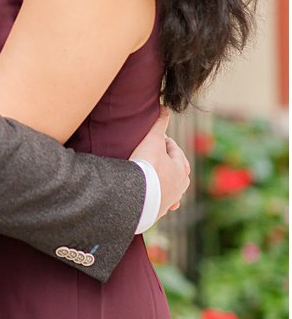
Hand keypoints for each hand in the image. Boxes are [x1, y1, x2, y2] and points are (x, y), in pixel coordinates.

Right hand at [129, 107, 189, 223]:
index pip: (175, 151)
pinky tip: (153, 198)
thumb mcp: (152, 141)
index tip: (154, 137)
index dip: (164, 142)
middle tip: (156, 156)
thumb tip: (165, 107)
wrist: (137, 197)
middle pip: (177, 171)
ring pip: (171, 189)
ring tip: (156, 178)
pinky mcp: (158, 211)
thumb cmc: (147, 167)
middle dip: (169, 163)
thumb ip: (159, 124)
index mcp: (181, 170)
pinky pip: (160, 203)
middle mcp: (179, 187)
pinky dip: (159, 199)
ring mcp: (170, 200)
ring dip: (166, 183)